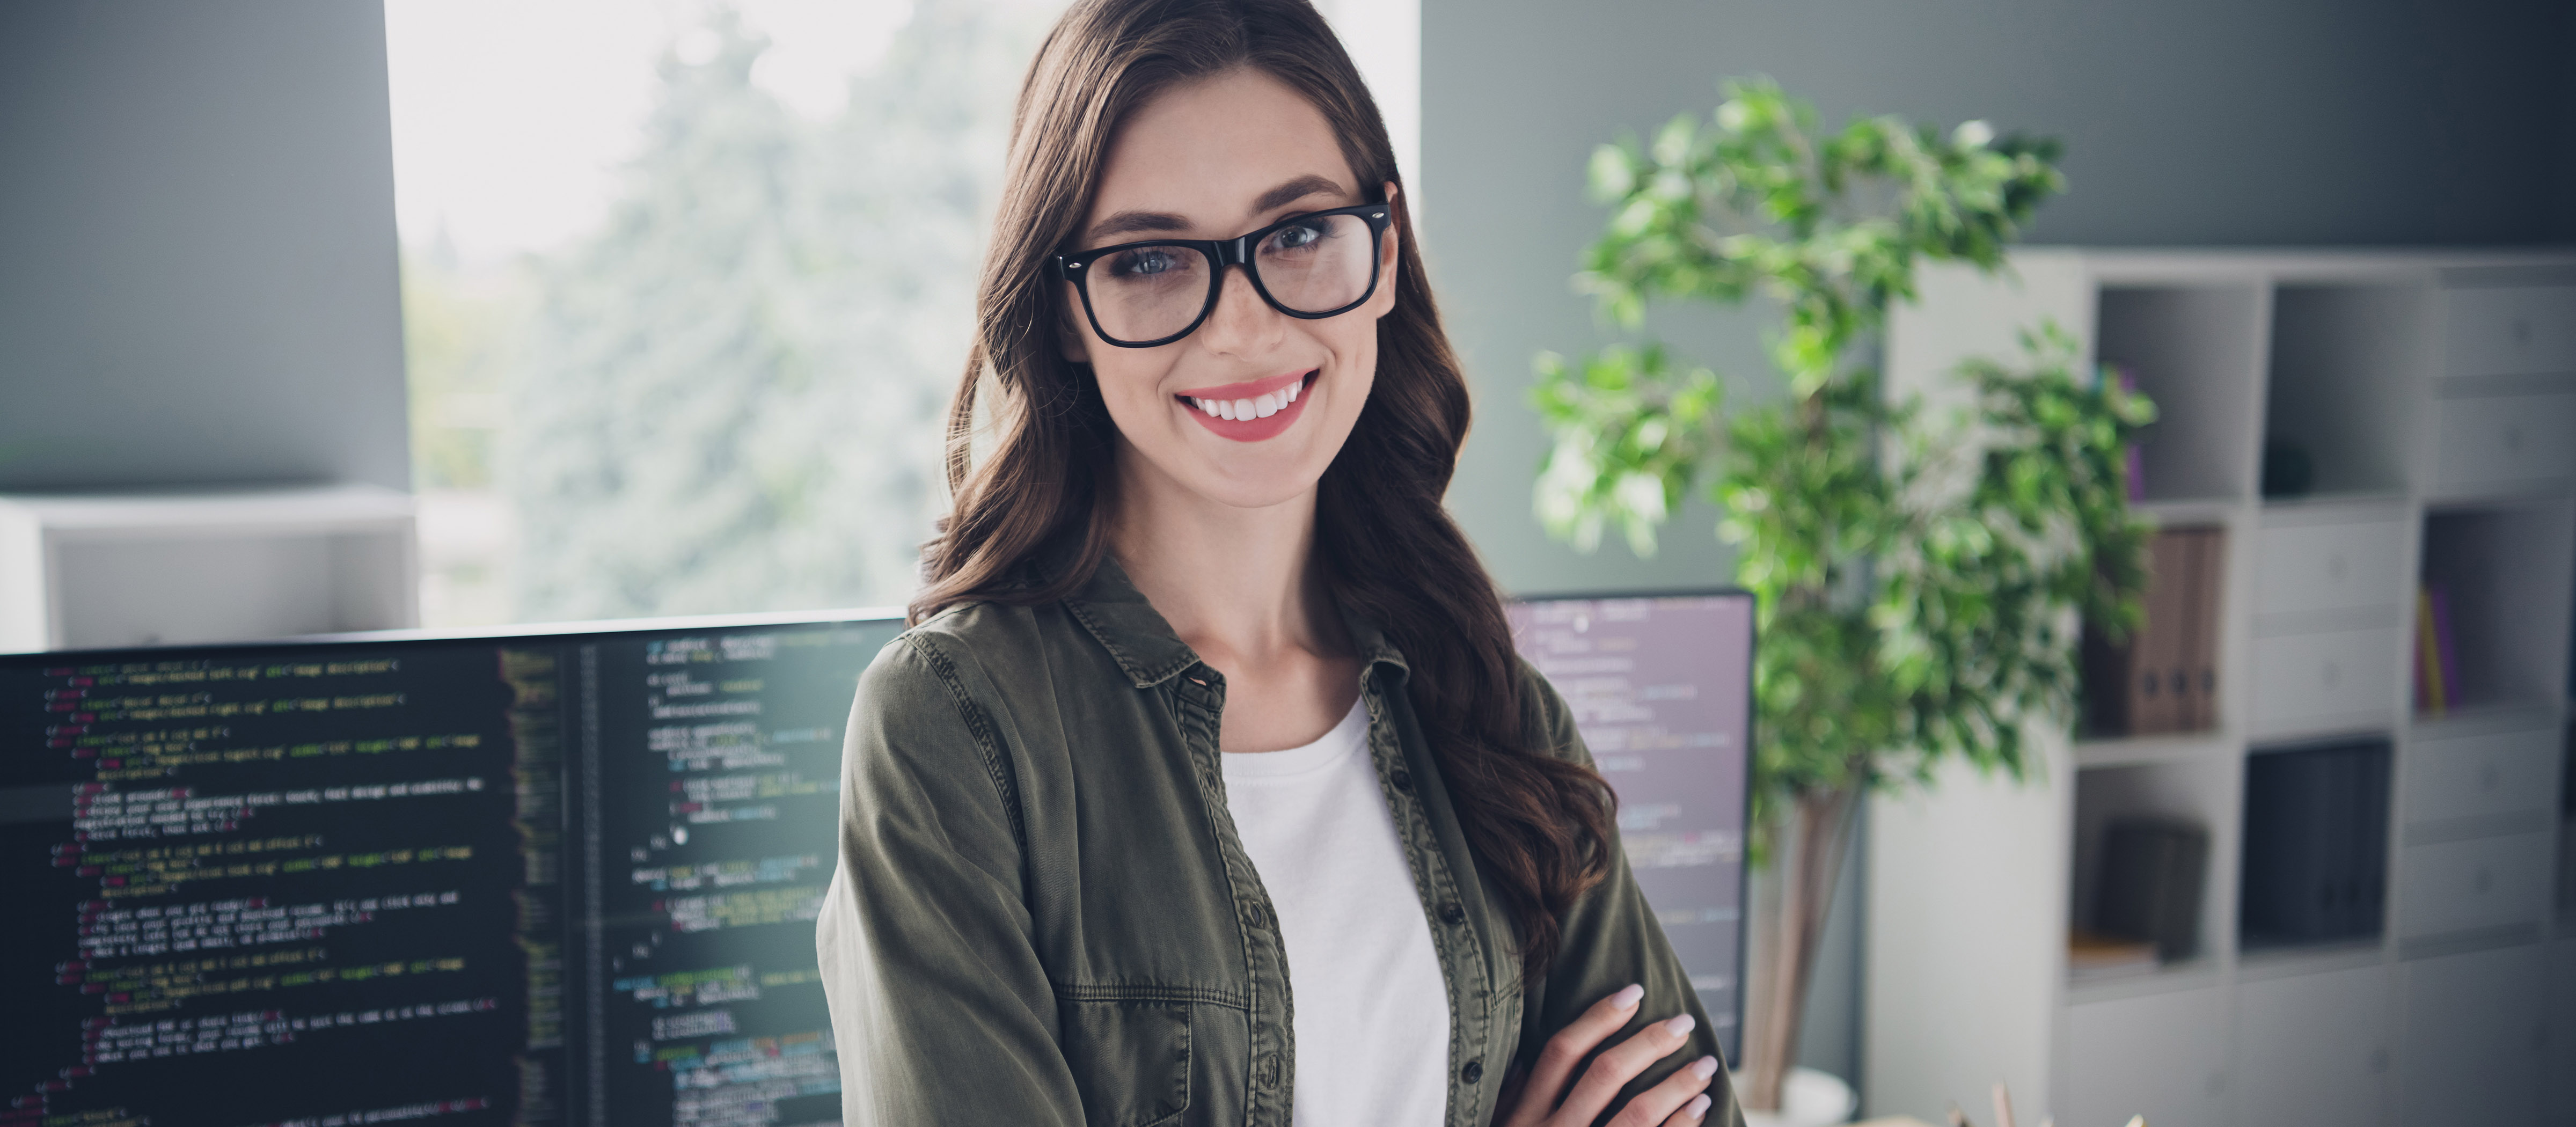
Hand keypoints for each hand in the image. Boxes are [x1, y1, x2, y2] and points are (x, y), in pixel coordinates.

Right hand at [1493, 984, 1719, 1126]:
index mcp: (1522, 1118)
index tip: (1633, 993)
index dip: (1600, 1018)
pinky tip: (1697, 1109)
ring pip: (1637, 1113)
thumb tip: (1538, 1056)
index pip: (1562, 1052)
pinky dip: (1680, 1126)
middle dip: (1650, 1042)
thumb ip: (1519, 1100)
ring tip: (1704, 1067)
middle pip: (1606, 1074)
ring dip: (1677, 1084)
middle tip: (1683, 1023)